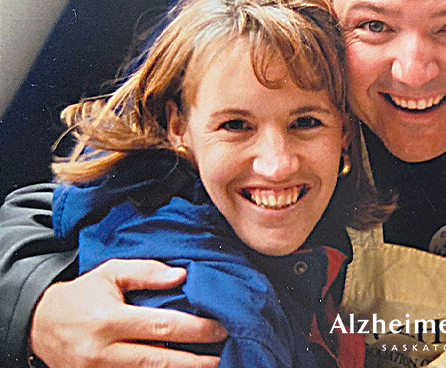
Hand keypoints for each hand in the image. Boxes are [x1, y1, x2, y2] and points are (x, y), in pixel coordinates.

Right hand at [31, 259, 226, 367]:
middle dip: (195, 362)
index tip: (220, 329)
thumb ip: (146, 271)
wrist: (38, 324)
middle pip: (158, 361)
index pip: (162, 327)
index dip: (195, 330)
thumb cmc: (82, 295)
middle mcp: (102, 352)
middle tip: (223, 357)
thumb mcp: (110, 273)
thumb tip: (182, 276)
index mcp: (108, 320)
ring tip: (208, 366)